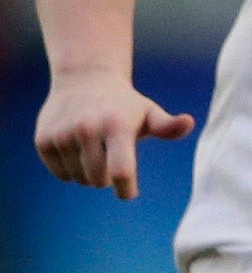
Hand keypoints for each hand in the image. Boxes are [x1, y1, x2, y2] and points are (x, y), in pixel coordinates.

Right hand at [34, 73, 194, 198]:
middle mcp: (87, 129)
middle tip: (111, 158)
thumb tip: (188, 122)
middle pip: (99, 180)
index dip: (125, 189)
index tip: (128, 193)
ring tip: (94, 150)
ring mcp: (62, 134)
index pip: (121, 171)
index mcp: (117, 126)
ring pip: (79, 179)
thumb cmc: (125, 105)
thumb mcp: (149, 113)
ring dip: (88, 173)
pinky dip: (69, 170)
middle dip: (108, 178)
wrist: (84, 79)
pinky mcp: (43, 140)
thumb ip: (168, 126)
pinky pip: (60, 174)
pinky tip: (75, 149)